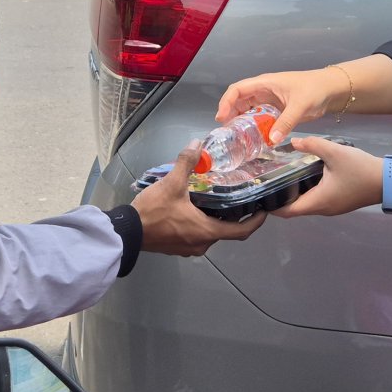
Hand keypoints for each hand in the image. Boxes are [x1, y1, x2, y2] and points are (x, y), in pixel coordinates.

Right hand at [131, 146, 263, 254]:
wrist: (126, 233)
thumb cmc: (154, 212)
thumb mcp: (171, 183)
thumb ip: (186, 162)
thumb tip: (197, 143)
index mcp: (207, 231)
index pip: (241, 231)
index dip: (256, 222)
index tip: (265, 211)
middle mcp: (202, 244)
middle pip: (226, 231)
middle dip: (234, 216)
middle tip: (239, 197)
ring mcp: (189, 248)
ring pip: (211, 233)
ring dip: (216, 219)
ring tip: (217, 199)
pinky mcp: (178, 248)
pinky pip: (197, 236)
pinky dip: (202, 223)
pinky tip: (195, 208)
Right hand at [216, 67, 345, 142]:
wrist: (330, 90)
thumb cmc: (314, 89)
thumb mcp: (300, 105)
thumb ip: (286, 122)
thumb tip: (271, 139)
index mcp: (265, 83)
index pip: (238, 89)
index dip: (226, 102)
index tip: (222, 118)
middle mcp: (263, 91)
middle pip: (239, 100)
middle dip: (230, 114)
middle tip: (227, 132)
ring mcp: (269, 100)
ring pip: (248, 109)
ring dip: (241, 121)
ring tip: (236, 136)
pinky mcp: (276, 109)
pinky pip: (259, 117)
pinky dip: (254, 126)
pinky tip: (253, 137)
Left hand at [272, 137, 382, 217]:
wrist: (389, 180)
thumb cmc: (360, 170)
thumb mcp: (334, 152)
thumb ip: (312, 145)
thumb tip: (293, 141)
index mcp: (318, 202)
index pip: (288, 212)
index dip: (272, 206)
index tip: (260, 195)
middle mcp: (323, 209)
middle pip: (296, 209)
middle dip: (281, 198)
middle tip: (268, 180)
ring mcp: (332, 208)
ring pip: (307, 204)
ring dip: (295, 194)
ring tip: (282, 175)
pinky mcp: (340, 203)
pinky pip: (317, 200)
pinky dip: (307, 191)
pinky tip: (305, 175)